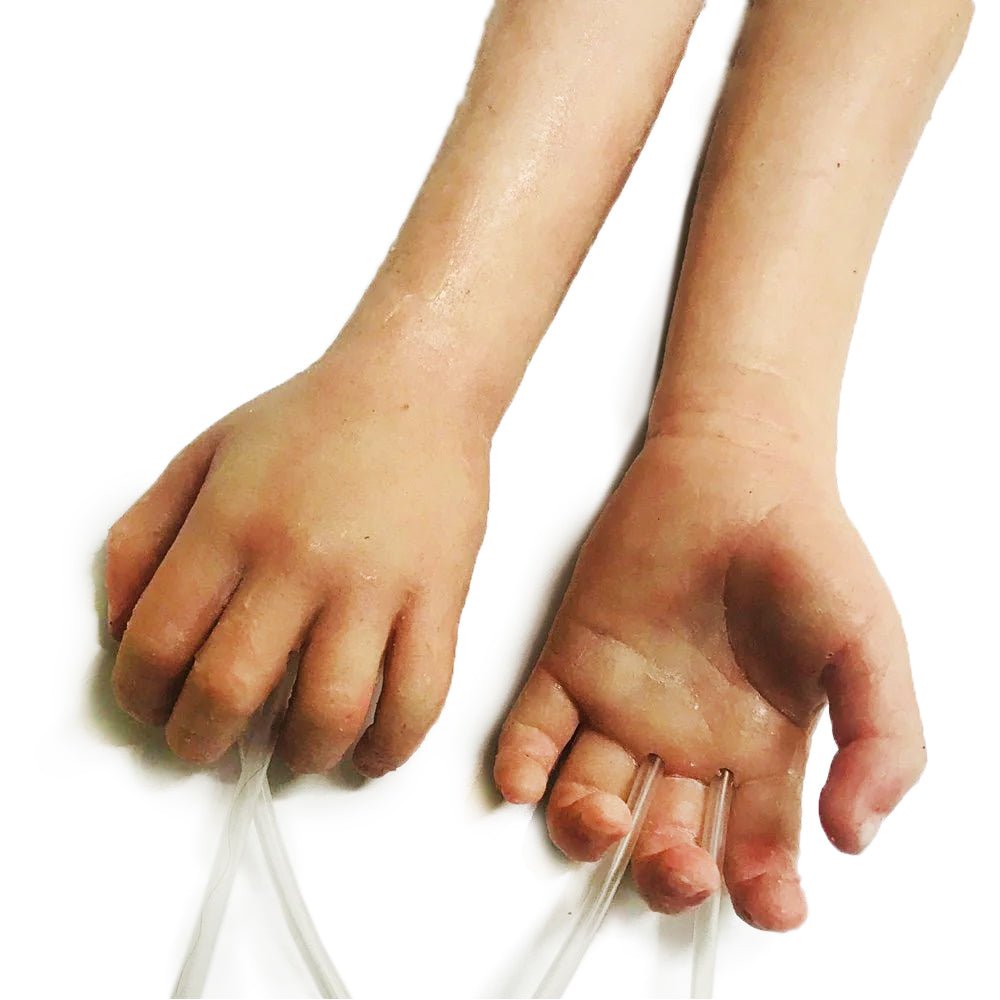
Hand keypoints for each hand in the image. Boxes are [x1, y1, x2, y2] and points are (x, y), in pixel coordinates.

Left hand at [107, 336, 488, 774]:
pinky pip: (419, 696)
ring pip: (329, 713)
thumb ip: (140, 537)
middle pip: (230, 691)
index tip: (156, 709)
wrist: (412, 388)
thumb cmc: (309, 423)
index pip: (157, 644)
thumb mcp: (199, 456)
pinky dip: (390, 747)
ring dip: (299, 757)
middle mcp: (297, 559)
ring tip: (293, 751)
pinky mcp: (438, 595)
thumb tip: (119, 628)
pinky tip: (370, 752)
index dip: (142, 698)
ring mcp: (373, 582)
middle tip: (211, 745)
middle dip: (204, 743)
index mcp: (229, 524)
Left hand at [494, 429, 924, 929]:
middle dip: (666, 873)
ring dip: (586, 829)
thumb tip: (853, 836)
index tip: (765, 901)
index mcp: (761, 750)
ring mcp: (624, 704)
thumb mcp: (867, 647)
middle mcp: (687, 740)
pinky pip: (537, 728)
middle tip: (680, 862)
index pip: (755, 849)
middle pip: (665, 839)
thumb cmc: (806, 550)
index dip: (760, 891)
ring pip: (592, 798)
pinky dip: (521, 763)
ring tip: (604, 815)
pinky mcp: (573, 661)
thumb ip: (880, 740)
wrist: (736, 469)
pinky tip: (526, 779)